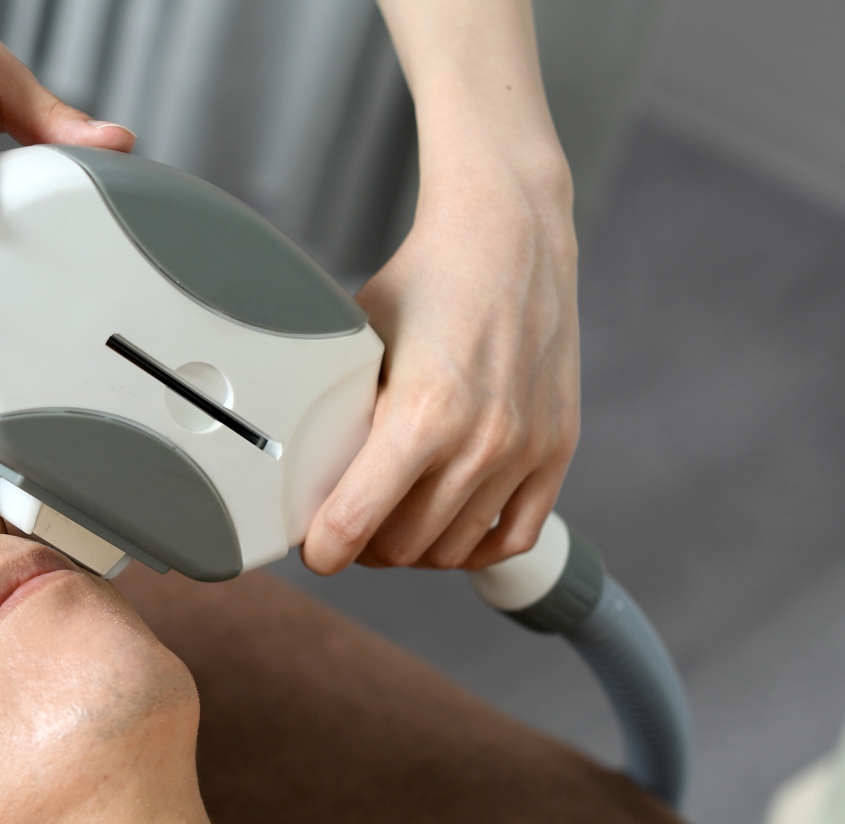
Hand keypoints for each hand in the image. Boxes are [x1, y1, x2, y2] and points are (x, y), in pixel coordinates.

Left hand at [303, 0, 580, 574]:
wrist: (509, 234)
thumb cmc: (428, 279)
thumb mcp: (359, 343)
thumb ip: (340, 411)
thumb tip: (306, 467)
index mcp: (421, 415)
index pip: (355, 523)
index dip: (324, 548)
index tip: (315, 550)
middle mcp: (480, 441)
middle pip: (403, 548)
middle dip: (364, 547)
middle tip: (347, 527)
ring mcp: (523, 449)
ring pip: (451, 549)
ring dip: (414, 548)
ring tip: (392, 523)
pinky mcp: (557, 447)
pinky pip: (513, 535)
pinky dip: (476, 545)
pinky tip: (448, 530)